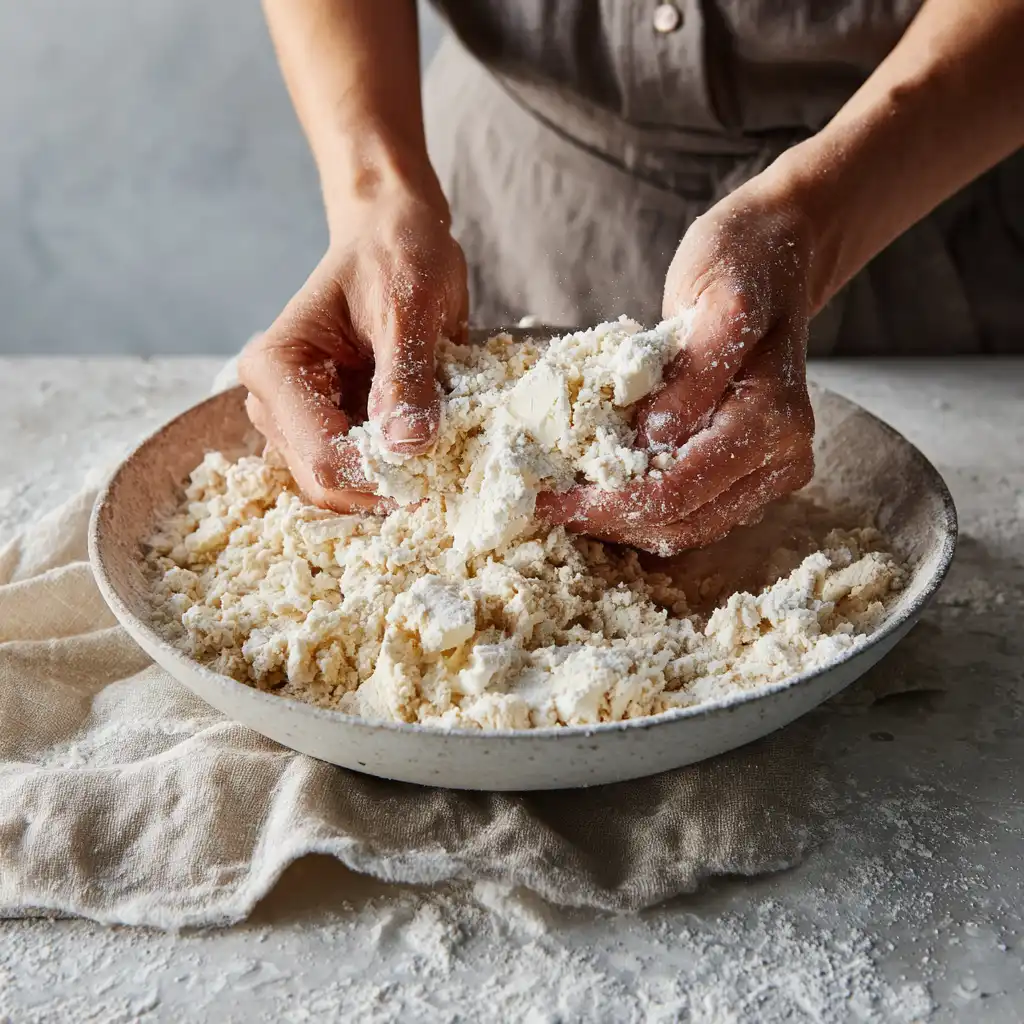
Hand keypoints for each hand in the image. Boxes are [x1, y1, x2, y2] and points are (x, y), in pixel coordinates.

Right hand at [238, 188, 467, 511]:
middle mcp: (276, 402)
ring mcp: (301, 420)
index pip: (323, 454)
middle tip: (451, 475)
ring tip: (448, 460)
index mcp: (277, 368)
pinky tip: (437, 451)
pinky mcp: (332, 427)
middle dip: (389, 488)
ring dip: (398, 483)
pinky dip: (403, 470)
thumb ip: (406, 374)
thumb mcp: (409, 307)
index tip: (440, 474)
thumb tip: (407, 444)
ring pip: (347, 485)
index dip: (381, 477)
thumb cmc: (395, 254)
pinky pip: (365, 469)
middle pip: (327, 481)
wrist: (393, 235)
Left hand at [540, 184, 815, 554]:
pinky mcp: (750, 473)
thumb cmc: (742, 264)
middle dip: (608, 519)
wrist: (774, 255)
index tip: (548, 497)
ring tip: (567, 498)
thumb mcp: (716, 300)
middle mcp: (782, 457)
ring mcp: (770, 472)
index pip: (680, 489)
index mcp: (774, 419)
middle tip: (547, 504)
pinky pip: (691, 511)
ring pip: (686, 529)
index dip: (608, 502)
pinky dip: (642, 508)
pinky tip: (602, 486)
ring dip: (622, 522)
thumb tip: (653, 440)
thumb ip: (693, 372)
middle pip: (682, 523)